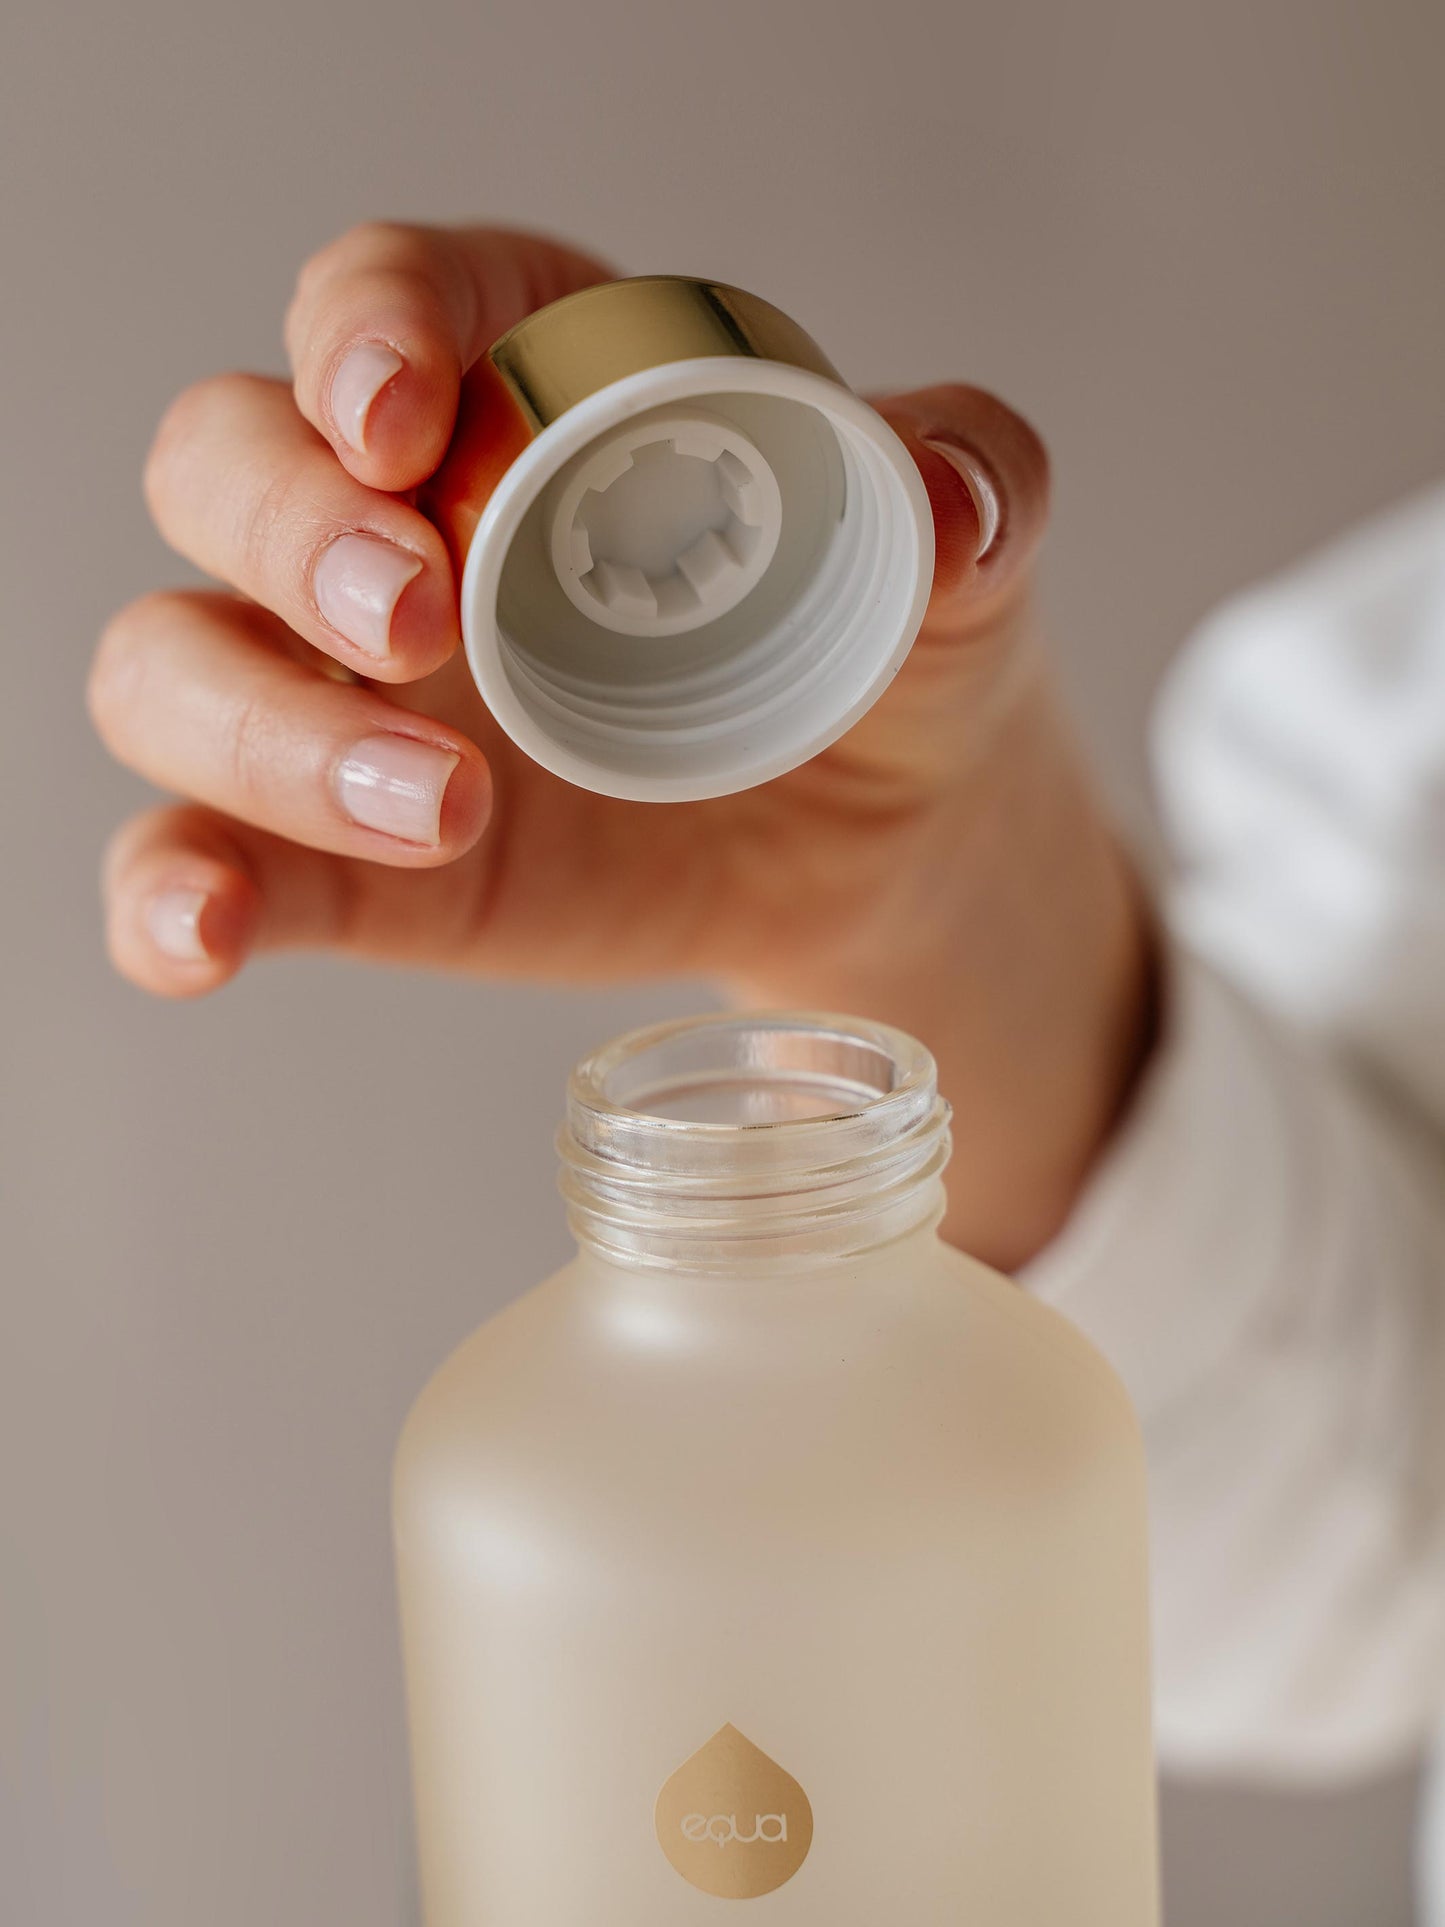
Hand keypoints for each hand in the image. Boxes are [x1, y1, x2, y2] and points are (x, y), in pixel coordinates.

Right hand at [89, 223, 1154, 1267]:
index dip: (363, 329)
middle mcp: (398, 523)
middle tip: (424, 619)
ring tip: (441, 805)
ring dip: (260, 727)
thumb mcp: (958, 554)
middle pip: (227, 463)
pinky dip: (176, 893)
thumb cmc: (883, 649)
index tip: (407, 419)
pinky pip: (203, 853)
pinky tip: (208, 933)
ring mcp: (347, 693)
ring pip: (176, 663)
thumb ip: (971, 487)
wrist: (877, 837)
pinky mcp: (345, 854)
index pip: (389, 297)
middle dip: (291, 527)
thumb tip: (945, 507)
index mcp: (527, 385)